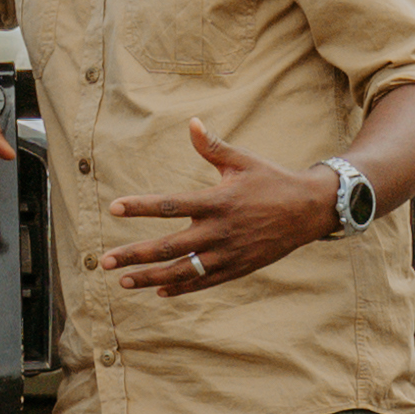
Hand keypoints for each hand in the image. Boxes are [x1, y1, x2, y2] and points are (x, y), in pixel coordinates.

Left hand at [97, 118, 335, 295]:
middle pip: (168, 247)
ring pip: (182, 271)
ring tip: (123, 280)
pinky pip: (204, 282)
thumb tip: (191, 123)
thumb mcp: (243, 160)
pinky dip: (181, 287)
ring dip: (150, 277)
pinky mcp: (238, 268)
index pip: (170, 205)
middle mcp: (219, 231)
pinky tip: (159, 290)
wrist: (310, 210)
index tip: (114, 208)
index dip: (140, 207)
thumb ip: (212, 147)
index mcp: (217, 202)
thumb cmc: (273, 180)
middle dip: (134, 254)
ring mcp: (228, 254)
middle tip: (104, 260)